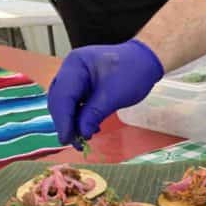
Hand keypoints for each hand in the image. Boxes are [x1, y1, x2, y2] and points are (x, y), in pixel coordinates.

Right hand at [47, 39, 163, 146]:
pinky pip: (75, 104)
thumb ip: (95, 114)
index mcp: (75, 65)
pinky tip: (89, 129)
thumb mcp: (115, 95)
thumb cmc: (133, 72)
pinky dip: (79, 118)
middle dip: (65, 123)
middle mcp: (70, 70)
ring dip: (72, 123)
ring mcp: (75, 78)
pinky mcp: (82, 87)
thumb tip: (82, 133)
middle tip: (75, 143)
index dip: (63, 119)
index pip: (63, 95)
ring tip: (83, 139)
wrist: (145, 62)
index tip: (66, 139)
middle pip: (59, 100)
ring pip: (65, 104)